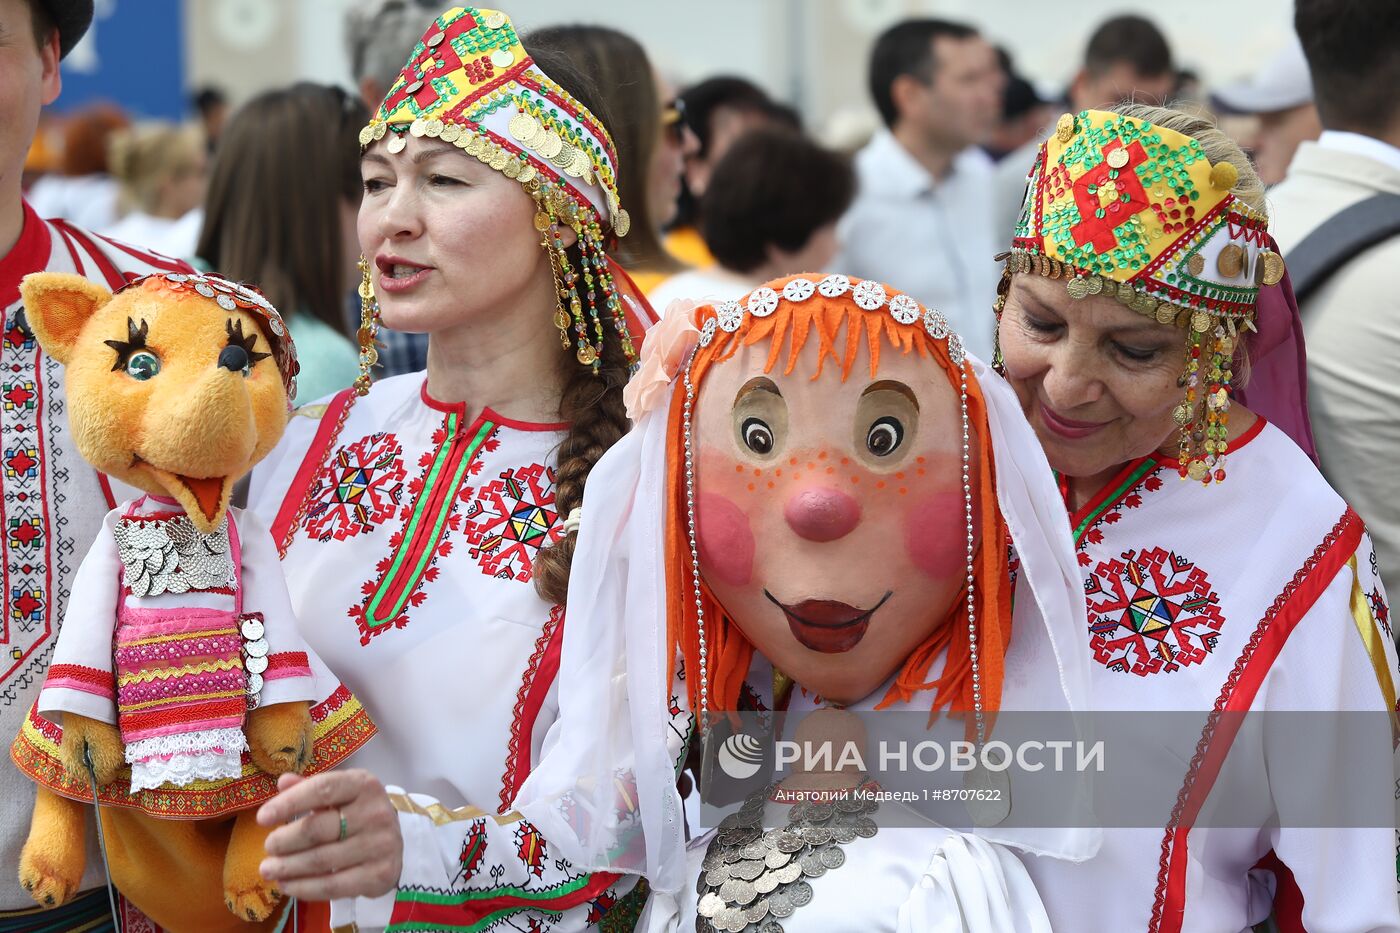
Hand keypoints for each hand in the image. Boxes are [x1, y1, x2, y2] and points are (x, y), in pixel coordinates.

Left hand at [256, 769, 401, 899]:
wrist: (395, 845)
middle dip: (284, 841)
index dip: (289, 803)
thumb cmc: (358, 815)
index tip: (262, 818)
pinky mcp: (379, 874)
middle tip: (268, 847)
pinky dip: (304, 888)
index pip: (322, 789)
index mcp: (364, 785)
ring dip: (288, 867)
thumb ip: (311, 788)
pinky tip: (287, 884)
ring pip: (321, 860)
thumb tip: (283, 782)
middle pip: (317, 829)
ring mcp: (380, 845)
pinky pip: (332, 885)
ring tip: (268, 869)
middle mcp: (375, 812)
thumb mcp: (340, 794)